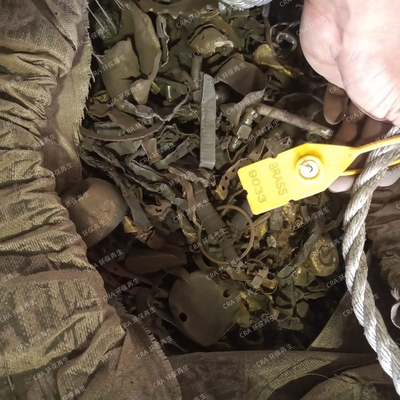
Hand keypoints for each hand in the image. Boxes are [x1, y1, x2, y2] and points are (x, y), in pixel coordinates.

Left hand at [299, 0, 399, 190]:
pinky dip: (334, 114)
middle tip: (337, 180)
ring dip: (341, 144)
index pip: (396, 144)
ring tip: (327, 162)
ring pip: (355, 124)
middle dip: (356, 160)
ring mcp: (367, 87)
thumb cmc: (385, 59)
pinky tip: (330, 120)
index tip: (369, 181)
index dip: (384, 165)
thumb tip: (395, 154)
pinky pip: (339, 102)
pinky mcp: (342, 78)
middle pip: (375, 138)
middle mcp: (391, 98)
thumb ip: (399, 133)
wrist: (351, 17)